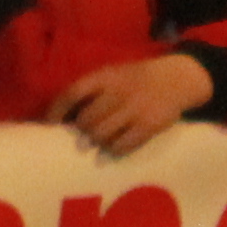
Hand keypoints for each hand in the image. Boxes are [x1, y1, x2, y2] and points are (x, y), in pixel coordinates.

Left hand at [46, 53, 212, 157]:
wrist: (176, 79)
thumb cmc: (134, 80)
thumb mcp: (111, 75)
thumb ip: (91, 92)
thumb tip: (65, 119)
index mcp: (104, 77)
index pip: (72, 93)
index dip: (57, 110)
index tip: (50, 124)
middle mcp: (118, 93)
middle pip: (87, 120)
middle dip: (81, 132)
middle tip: (81, 137)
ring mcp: (135, 109)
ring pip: (102, 134)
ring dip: (96, 142)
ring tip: (97, 143)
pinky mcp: (150, 125)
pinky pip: (124, 145)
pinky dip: (113, 151)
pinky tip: (111, 151)